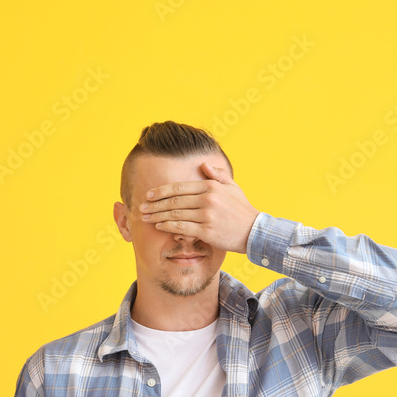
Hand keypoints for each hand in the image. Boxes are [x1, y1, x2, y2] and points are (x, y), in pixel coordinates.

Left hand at [139, 162, 258, 252]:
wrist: (254, 231)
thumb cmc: (241, 209)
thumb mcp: (232, 187)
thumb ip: (217, 175)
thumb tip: (203, 164)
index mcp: (211, 186)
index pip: (180, 187)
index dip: (161, 191)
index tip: (148, 194)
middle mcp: (208, 198)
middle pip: (174, 201)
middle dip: (154, 204)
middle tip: (142, 207)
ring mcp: (207, 215)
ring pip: (175, 214)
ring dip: (157, 216)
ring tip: (146, 217)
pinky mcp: (207, 230)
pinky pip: (181, 227)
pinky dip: (167, 226)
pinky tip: (159, 226)